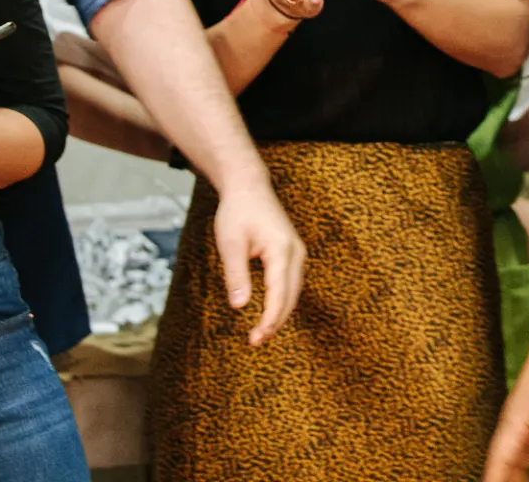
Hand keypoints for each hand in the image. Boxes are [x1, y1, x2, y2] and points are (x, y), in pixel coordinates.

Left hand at [211, 178, 305, 346]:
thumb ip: (236, 275)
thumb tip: (240, 306)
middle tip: (256, 341)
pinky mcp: (292, 253)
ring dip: (280, 313)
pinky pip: (291, 283)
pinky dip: (283, 300)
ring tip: (261, 332)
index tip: (256, 338)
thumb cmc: (238, 212)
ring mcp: (297, 252)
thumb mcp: (230, 244)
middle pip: (291, 296)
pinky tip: (270, 311)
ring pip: (294, 291)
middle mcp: (296, 253)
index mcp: (281, 250)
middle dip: (276, 321)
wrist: (249, 187)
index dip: (269, 319)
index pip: (279, 293)